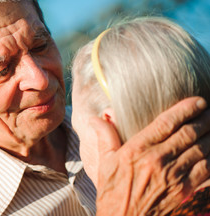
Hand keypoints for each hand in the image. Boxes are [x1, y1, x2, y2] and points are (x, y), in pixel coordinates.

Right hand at [84, 97, 209, 214]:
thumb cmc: (113, 195)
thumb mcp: (104, 164)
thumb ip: (105, 138)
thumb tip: (97, 118)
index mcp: (137, 150)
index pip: (166, 123)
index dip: (184, 109)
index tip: (197, 100)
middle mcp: (157, 159)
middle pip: (188, 133)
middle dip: (203, 118)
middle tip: (209, 110)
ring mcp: (173, 176)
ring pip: (201, 149)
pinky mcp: (185, 192)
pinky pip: (206, 170)